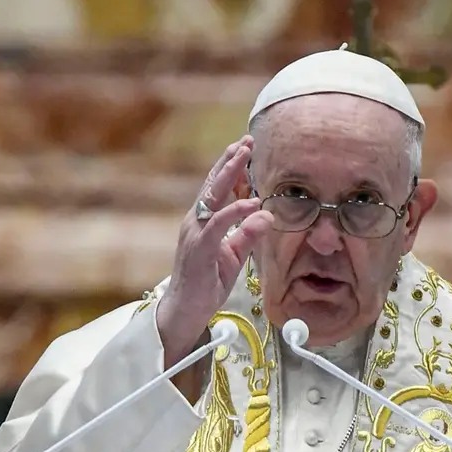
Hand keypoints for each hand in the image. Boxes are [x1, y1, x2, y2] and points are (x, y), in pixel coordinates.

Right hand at [157, 135, 273, 366]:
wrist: (185, 310)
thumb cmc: (207, 283)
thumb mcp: (234, 256)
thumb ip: (248, 235)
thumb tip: (267, 214)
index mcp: (204, 221)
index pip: (217, 189)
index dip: (231, 168)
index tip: (246, 149)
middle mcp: (196, 221)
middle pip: (213, 184)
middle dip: (230, 161)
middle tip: (246, 141)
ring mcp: (195, 233)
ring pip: (212, 197)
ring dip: (229, 175)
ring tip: (245, 156)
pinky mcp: (199, 248)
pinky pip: (218, 224)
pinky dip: (235, 211)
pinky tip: (252, 202)